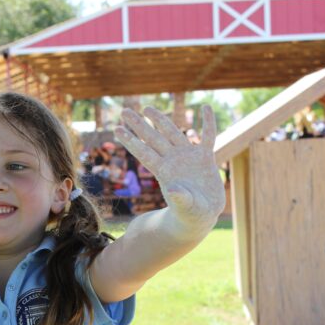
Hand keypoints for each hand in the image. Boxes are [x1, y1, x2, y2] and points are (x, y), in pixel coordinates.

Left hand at [114, 105, 224, 236]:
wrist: (202, 216)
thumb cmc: (190, 215)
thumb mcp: (186, 208)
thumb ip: (180, 199)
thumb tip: (173, 191)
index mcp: (164, 172)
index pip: (144, 153)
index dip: (131, 141)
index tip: (117, 129)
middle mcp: (173, 161)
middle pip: (153, 138)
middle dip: (139, 125)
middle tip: (124, 111)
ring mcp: (188, 157)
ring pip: (173, 133)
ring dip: (160, 120)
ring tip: (147, 108)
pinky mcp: (205, 158)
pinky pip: (208, 136)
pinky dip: (208, 123)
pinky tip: (206, 107)